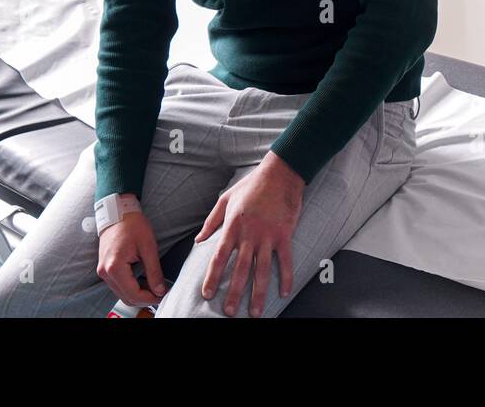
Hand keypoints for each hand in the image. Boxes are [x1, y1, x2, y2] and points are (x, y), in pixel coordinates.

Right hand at [96, 209, 166, 307]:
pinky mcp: (105, 269)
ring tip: (154, 288)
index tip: (163, 295)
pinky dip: (131, 288)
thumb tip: (160, 290)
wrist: (118, 212)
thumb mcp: (148, 247)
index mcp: (115, 267)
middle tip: (160, 293)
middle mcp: (105, 272)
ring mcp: (103, 272)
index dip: (150, 298)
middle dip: (144, 299)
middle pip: (126, 297)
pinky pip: (118, 286)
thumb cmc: (133, 225)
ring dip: (138, 294)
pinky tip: (143, 282)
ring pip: (121, 294)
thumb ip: (154, 271)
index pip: (133, 294)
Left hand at [195, 151, 304, 316]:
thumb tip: (199, 240)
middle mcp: (250, 234)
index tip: (207, 294)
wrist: (281, 172)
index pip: (220, 257)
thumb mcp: (226, 198)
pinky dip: (286, 277)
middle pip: (240, 269)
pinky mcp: (285, 234)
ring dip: (258, 293)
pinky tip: (284, 292)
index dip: (212, 277)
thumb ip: (212, 221)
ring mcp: (268, 236)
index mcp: (233, 226)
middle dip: (234, 293)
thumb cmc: (252, 184)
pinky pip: (285, 260)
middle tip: (230, 312)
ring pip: (262, 270)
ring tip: (255, 312)